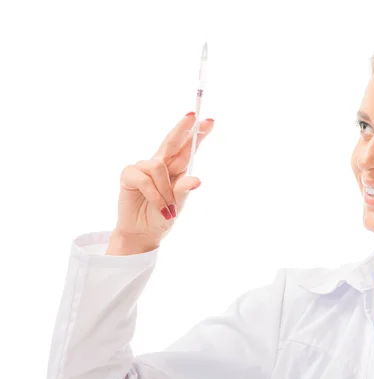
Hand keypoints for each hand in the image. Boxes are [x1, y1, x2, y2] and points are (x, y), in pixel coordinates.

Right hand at [109, 113, 214, 252]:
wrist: (143, 233)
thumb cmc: (162, 216)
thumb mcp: (179, 204)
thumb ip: (185, 190)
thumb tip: (197, 180)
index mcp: (176, 169)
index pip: (187, 148)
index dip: (197, 134)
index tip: (210, 121)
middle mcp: (160, 164)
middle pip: (172, 142)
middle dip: (182, 128)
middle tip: (193, 115)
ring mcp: (143, 168)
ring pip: (158, 166)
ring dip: (165, 190)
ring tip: (168, 207)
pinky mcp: (129, 175)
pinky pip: (145, 178)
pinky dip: (154, 195)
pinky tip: (159, 207)